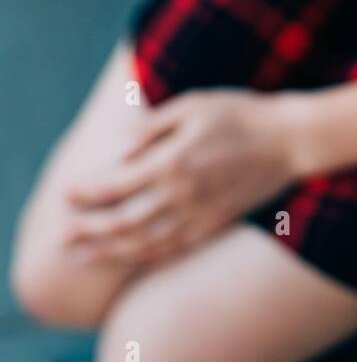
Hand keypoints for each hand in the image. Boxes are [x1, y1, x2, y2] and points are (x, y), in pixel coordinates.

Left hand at [63, 89, 312, 265]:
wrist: (289, 140)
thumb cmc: (239, 113)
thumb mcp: (192, 105)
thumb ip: (151, 129)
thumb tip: (118, 153)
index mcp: (172, 161)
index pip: (115, 185)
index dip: (86, 193)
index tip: (66, 193)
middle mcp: (181, 195)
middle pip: (122, 222)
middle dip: (88, 230)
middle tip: (62, 237)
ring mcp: (199, 215)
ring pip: (143, 243)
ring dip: (108, 252)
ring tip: (82, 256)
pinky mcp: (213, 224)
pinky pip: (171, 248)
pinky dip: (143, 256)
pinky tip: (127, 256)